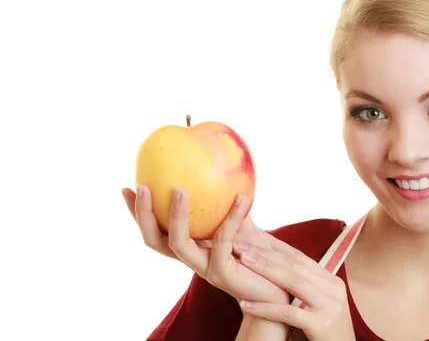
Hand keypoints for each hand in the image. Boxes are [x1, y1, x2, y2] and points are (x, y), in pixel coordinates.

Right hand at [122, 185, 288, 304]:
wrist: (277, 284)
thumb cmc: (258, 253)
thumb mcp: (241, 223)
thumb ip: (227, 202)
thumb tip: (222, 168)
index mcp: (191, 247)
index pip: (156, 231)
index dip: (138, 214)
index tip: (127, 188)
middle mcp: (191, 259)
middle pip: (154, 241)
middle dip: (143, 214)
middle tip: (142, 187)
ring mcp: (204, 268)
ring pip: (178, 244)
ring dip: (175, 215)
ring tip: (179, 189)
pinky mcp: (223, 273)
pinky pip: (222, 240)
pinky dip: (230, 218)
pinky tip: (241, 198)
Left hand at [233, 234, 355, 340]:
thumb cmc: (325, 334)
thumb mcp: (320, 305)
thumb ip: (306, 287)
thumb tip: (277, 268)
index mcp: (332, 281)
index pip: (300, 257)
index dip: (275, 245)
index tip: (252, 236)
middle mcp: (333, 289)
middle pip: (295, 265)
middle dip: (265, 253)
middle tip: (240, 244)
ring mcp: (330, 307)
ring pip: (294, 282)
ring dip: (265, 270)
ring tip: (242, 262)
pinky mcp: (322, 326)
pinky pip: (289, 313)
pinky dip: (266, 308)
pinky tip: (246, 304)